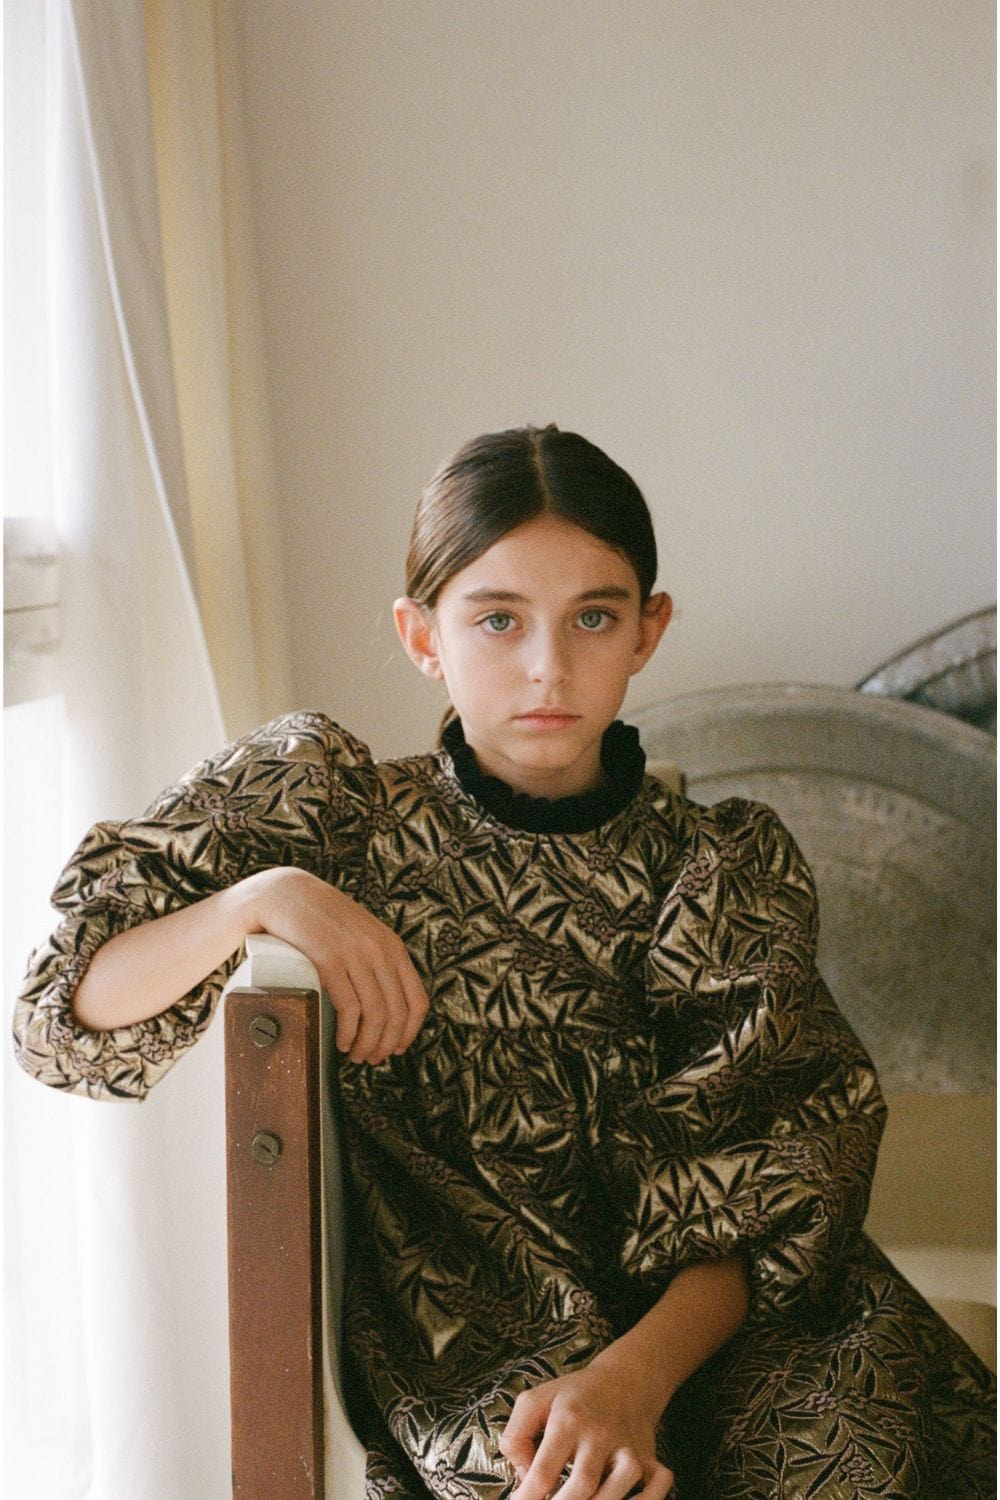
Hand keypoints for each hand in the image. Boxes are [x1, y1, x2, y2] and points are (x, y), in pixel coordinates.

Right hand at [248, 867, 429, 1063]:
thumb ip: (377, 961)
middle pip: (397, 1014)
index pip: (418, 1001)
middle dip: (386, 1045)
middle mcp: (379, 949)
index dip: (409, 1033)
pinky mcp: (329, 959)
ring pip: (375, 1015)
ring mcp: (355, 953)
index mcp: (392, 946)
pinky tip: (340, 1041)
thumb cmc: (321, 920)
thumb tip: (386, 1007)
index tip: (396, 1049)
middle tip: (370, 1058)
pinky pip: (349, 1008)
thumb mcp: (360, 935)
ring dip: (366, 1044)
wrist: (286, 893)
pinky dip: (347, 1033)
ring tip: (354, 1053)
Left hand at [499, 1364, 673, 1499]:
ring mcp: (628, 1446)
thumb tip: (523, 1476)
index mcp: (567, 1420)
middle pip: (583, 1484)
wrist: (624, 1378)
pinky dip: (648, 1499)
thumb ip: (516, 1436)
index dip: (528, 1497)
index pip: (544, 1470)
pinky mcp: (649, 1457)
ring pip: (623, 1482)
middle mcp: (599, 1434)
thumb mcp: (535, 1401)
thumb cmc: (573, 1396)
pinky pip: (659, 1483)